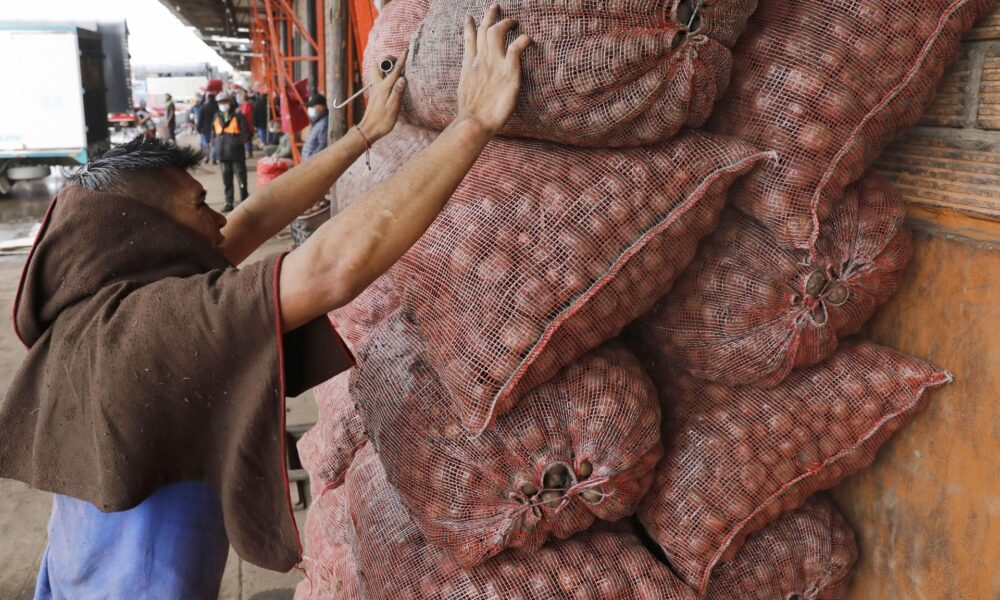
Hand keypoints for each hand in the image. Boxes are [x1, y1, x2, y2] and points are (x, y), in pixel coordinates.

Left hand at [358, 48, 408, 141]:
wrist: (369, 130)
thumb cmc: (382, 121)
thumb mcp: (393, 108)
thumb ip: (398, 92)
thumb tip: (403, 78)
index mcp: (384, 88)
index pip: (394, 71)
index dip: (401, 60)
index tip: (406, 51)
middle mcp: (378, 86)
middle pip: (378, 64)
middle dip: (388, 59)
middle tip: (398, 62)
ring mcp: (375, 89)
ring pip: (376, 70)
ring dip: (384, 66)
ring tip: (395, 70)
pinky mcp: (375, 94)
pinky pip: (378, 77)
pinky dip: (384, 74)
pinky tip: (390, 80)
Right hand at [455, 5, 531, 135]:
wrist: (474, 123)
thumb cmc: (470, 115)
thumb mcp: (465, 92)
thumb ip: (470, 79)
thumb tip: (472, 80)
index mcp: (469, 66)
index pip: (469, 39)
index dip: (469, 26)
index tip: (469, 16)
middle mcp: (480, 61)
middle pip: (484, 30)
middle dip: (490, 16)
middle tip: (496, 7)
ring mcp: (494, 65)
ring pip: (497, 32)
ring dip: (506, 23)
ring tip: (514, 21)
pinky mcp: (508, 73)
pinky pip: (516, 47)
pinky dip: (522, 40)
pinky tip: (528, 40)